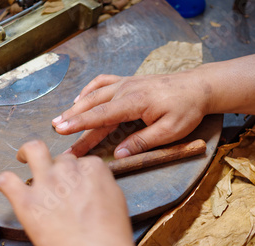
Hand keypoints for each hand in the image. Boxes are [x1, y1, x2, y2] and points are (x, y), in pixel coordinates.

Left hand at [0, 140, 133, 245]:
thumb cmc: (110, 237)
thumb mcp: (117, 201)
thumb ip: (101, 186)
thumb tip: (91, 185)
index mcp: (93, 169)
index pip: (82, 162)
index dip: (77, 174)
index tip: (75, 185)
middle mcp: (68, 170)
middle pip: (60, 160)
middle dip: (58, 169)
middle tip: (56, 187)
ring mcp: (46, 183)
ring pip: (33, 150)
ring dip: (27, 153)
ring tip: (23, 159)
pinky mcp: (26, 201)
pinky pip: (6, 180)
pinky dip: (4, 181)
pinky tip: (7, 187)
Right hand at [52, 71, 211, 158]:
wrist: (199, 87)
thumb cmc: (187, 109)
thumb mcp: (170, 131)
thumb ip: (143, 142)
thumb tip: (118, 154)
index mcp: (134, 102)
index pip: (101, 115)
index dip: (79, 124)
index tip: (62, 130)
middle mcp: (126, 90)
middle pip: (93, 106)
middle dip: (72, 117)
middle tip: (55, 130)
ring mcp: (126, 83)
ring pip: (95, 94)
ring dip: (76, 106)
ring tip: (61, 118)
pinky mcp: (129, 81)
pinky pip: (103, 82)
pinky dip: (89, 90)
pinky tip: (80, 99)